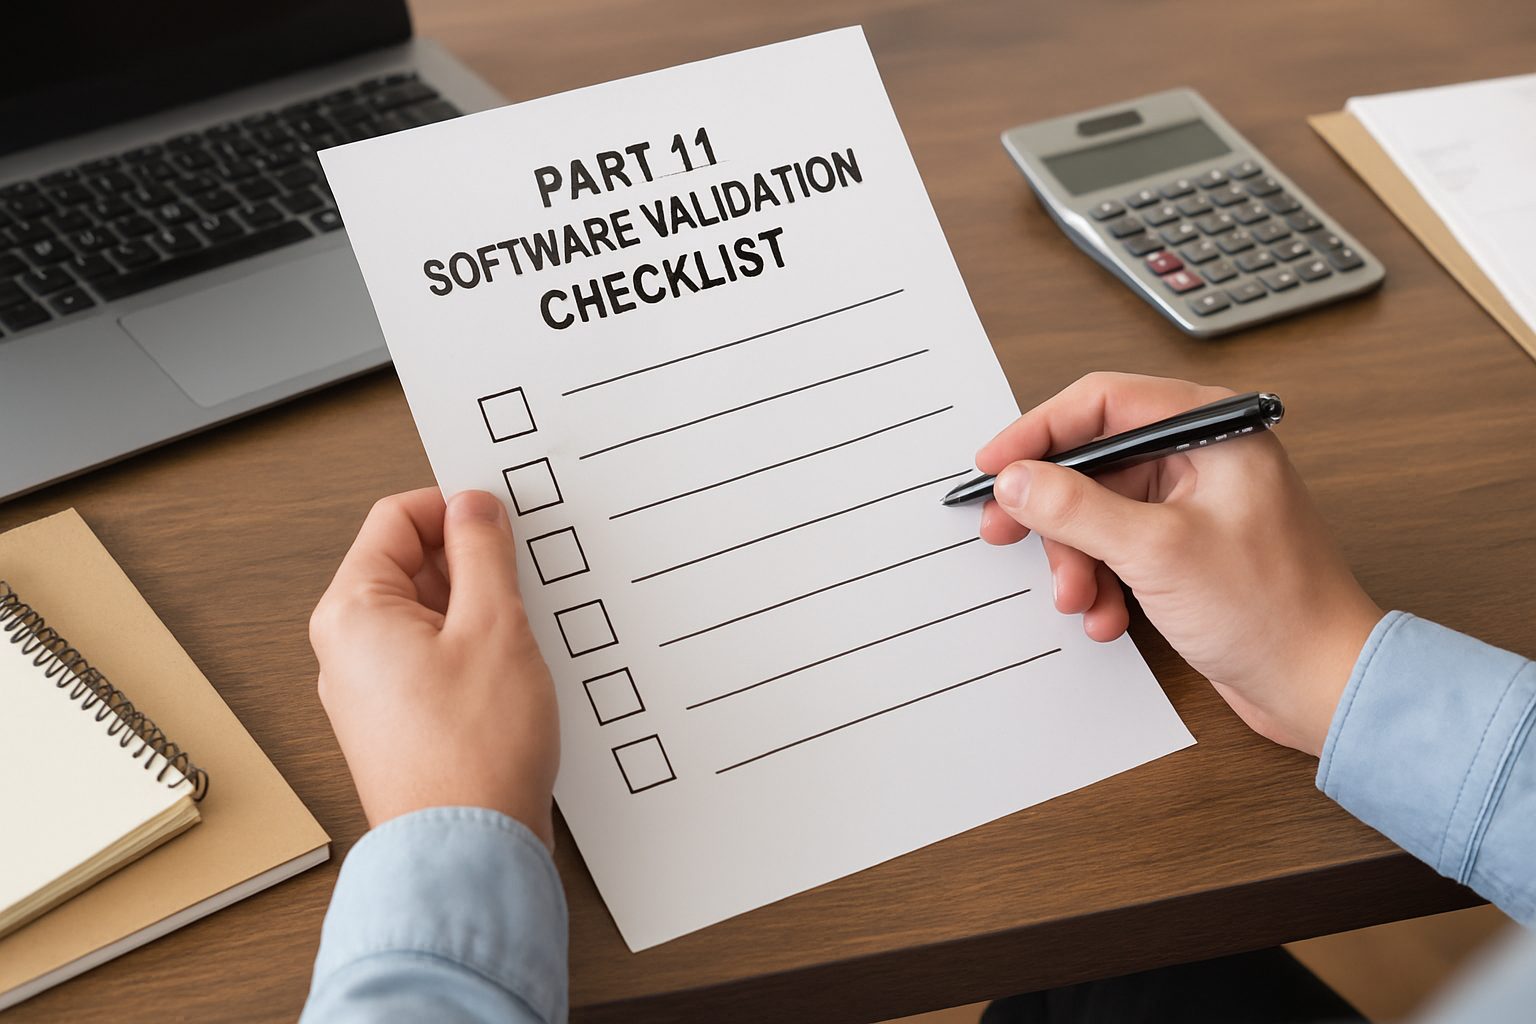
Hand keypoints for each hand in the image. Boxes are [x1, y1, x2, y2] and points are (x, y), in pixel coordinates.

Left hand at [310, 488, 558, 846]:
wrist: (469, 851)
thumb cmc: (472, 754)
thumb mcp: (494, 624)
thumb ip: (482, 551)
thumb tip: (474, 506)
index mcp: (352, 611)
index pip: (396, 517)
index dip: (454, 508)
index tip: (501, 523)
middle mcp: (347, 649)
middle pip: (410, 565)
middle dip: (470, 563)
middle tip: (519, 583)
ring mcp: (370, 689)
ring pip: (428, 615)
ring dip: (478, 611)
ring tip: (518, 638)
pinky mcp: (399, 722)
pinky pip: (435, 659)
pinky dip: (475, 652)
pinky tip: (510, 676)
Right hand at [977, 372, 1382, 755]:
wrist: (1321, 685)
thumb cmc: (1273, 610)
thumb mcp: (1156, 551)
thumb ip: (1076, 508)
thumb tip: (1015, 479)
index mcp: (1210, 430)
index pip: (1101, 403)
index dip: (1037, 432)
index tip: (992, 468)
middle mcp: (1202, 457)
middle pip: (1093, 462)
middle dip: (1053, 512)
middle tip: (1005, 534)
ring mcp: (1194, 504)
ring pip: (1098, 512)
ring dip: (1078, 559)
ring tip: (1079, 598)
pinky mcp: (1187, 547)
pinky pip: (1119, 548)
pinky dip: (1103, 580)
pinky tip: (1109, 616)